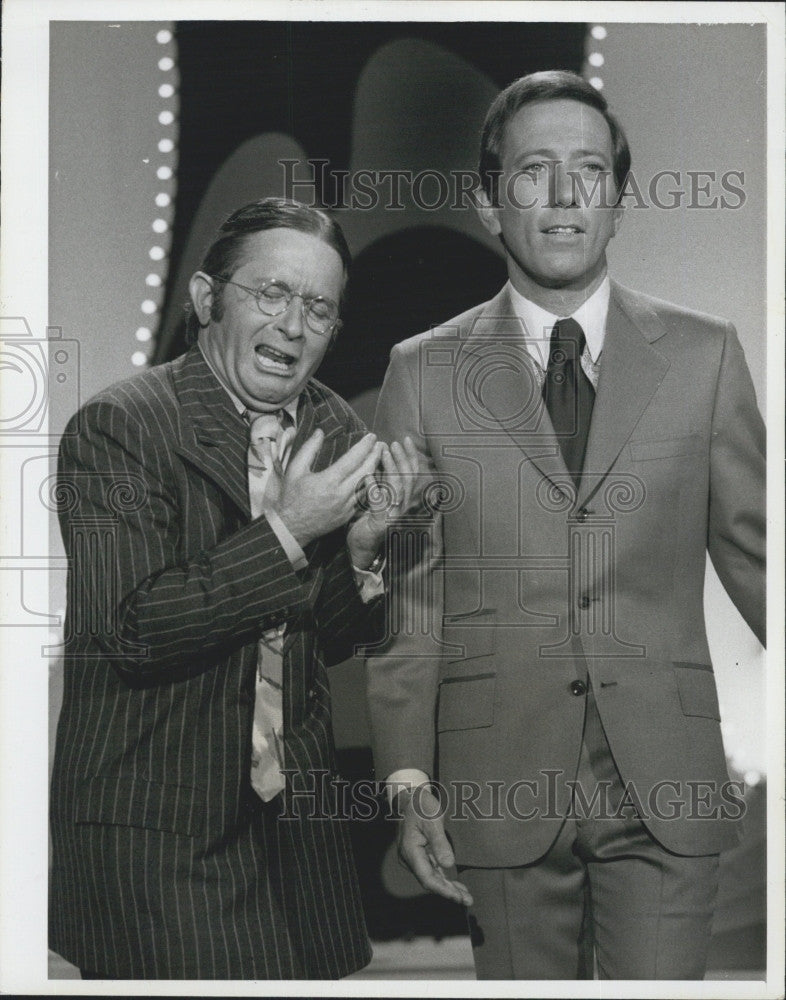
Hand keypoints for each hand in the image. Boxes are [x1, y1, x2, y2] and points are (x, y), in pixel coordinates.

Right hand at [269, 430, 383, 546]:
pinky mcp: (348, 515)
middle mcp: (341, 494)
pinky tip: (371, 477)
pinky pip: (363, 498)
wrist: (291, 527)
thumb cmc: (291, 497)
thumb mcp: (295, 469)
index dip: (364, 446)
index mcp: (329, 481)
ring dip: (375, 470)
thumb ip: (309, 449)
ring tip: (379, 458)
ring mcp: (346, 506)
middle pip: (366, 471)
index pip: (353, 459)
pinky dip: (369, 486)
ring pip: (367, 485)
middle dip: (375, 456)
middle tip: (381, 444)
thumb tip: (320, 432)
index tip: (372, 436)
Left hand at [346, 436, 419, 568]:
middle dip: (401, 458)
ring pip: (398, 489)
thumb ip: (380, 479)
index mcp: (401, 498)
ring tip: (383, 453)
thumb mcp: (375, 495)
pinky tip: (369, 478)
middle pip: (408, 478)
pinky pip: (380, 505)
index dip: (410, 456)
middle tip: (392, 444)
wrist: (360, 548)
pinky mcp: (381, 524)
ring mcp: (393, 515)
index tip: (405, 439)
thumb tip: (378, 454)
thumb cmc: (365, 519)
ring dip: (391, 468)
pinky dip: (376, 490)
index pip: (411, 473)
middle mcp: (401, 506)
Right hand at [396, 787, 472, 906]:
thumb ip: (440, 843)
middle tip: (467, 901)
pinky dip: (444, 879)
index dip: (443, 889)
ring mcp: (414, 858)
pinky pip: (432, 871)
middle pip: (430, 881)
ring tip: (466, 897)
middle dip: (448, 892)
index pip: (427, 877)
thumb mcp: (432, 820)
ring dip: (448, 888)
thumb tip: (449, 865)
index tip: (457, 897)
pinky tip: (456, 886)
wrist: (411, 797)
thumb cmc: (422, 806)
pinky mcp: (420, 855)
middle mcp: (410, 858)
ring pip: (432, 878)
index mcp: (410, 851)